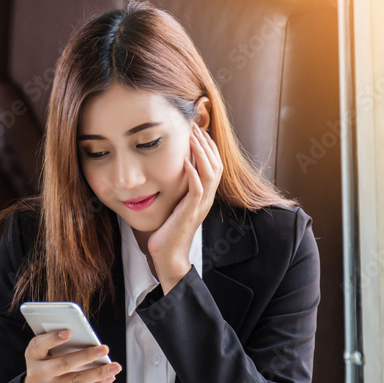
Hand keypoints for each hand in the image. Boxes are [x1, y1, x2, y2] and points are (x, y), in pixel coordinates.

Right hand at [20, 330, 121, 382]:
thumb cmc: (48, 365)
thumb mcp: (47, 353)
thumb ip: (61, 346)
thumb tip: (89, 344)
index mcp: (32, 356)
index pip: (38, 345)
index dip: (52, 338)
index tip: (68, 332)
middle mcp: (36, 375)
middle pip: (63, 364)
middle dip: (86, 356)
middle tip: (104, 349)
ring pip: (75, 382)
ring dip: (98, 373)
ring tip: (114, 367)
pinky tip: (108, 378)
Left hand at [147, 122, 222, 292]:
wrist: (168, 255)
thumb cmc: (167, 230)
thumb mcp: (174, 204)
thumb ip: (177, 189)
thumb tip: (170, 172)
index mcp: (203, 196)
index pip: (213, 165)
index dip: (208, 147)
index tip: (197, 131)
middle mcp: (206, 199)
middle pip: (216, 165)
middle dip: (206, 145)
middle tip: (195, 128)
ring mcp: (200, 206)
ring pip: (210, 174)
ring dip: (202, 154)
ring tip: (193, 138)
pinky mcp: (191, 212)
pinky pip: (197, 190)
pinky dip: (193, 175)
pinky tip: (186, 163)